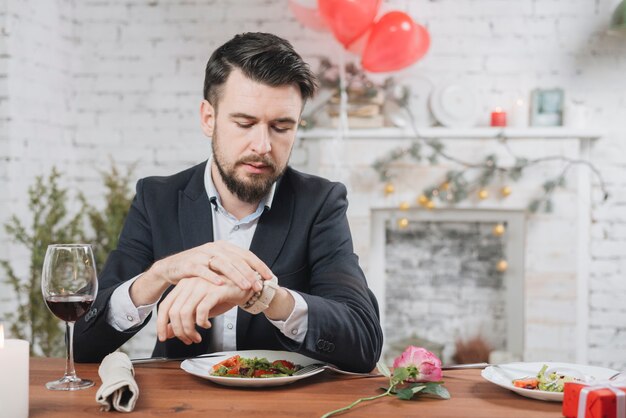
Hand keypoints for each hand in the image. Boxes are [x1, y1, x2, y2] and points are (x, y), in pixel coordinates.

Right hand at [149, 240, 272, 290]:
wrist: (171, 267)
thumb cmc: (198, 268)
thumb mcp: (217, 265)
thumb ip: (233, 268)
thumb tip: (255, 277)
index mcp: (224, 247)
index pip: (246, 255)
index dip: (259, 265)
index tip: (270, 277)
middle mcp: (214, 248)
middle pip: (236, 260)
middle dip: (250, 273)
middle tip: (259, 285)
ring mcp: (202, 255)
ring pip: (223, 264)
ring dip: (235, 276)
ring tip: (246, 286)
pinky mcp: (190, 264)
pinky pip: (203, 270)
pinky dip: (212, 277)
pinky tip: (221, 284)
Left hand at [156, 277, 251, 344]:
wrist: (245, 286)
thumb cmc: (222, 297)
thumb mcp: (199, 309)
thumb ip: (183, 319)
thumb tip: (168, 333)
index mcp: (184, 285)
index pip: (165, 306)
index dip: (161, 324)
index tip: (163, 337)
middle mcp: (191, 283)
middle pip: (174, 312)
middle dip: (179, 331)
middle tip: (188, 340)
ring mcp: (202, 285)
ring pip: (186, 313)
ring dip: (189, 330)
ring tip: (197, 336)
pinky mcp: (215, 290)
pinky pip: (201, 311)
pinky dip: (202, 322)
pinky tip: (207, 325)